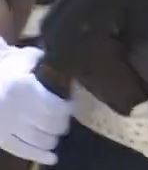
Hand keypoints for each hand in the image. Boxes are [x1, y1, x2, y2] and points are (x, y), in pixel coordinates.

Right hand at [0, 45, 72, 164]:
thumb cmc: (2, 69)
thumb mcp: (22, 58)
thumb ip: (42, 59)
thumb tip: (63, 60)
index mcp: (25, 90)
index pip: (55, 106)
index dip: (68, 109)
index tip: (72, 105)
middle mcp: (17, 111)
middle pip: (50, 125)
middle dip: (62, 125)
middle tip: (65, 121)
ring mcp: (7, 127)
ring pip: (38, 140)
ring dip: (53, 139)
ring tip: (57, 135)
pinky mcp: (0, 138)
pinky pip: (21, 150)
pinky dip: (39, 156)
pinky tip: (52, 158)